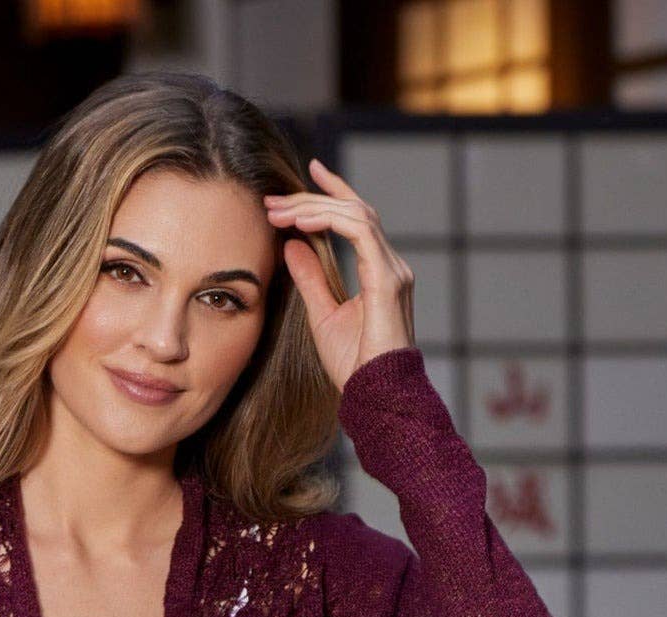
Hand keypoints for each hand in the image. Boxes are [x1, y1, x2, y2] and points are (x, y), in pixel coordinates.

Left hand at [263, 157, 415, 391]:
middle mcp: (391, 265)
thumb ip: (310, 278)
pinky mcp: (389, 280)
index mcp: (379, 272)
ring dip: (314, 208)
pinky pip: (361, 232)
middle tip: (273, 201)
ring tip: (278, 212)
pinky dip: (330, 222)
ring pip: (356, 215)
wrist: (376, 395)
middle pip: (354, 211)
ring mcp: (394, 270)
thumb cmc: (353, 367)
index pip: (358, 219)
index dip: (334, 193)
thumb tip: (291, 245)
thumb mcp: (321, 315)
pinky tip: (301, 223)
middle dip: (312, 200)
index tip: (309, 171)